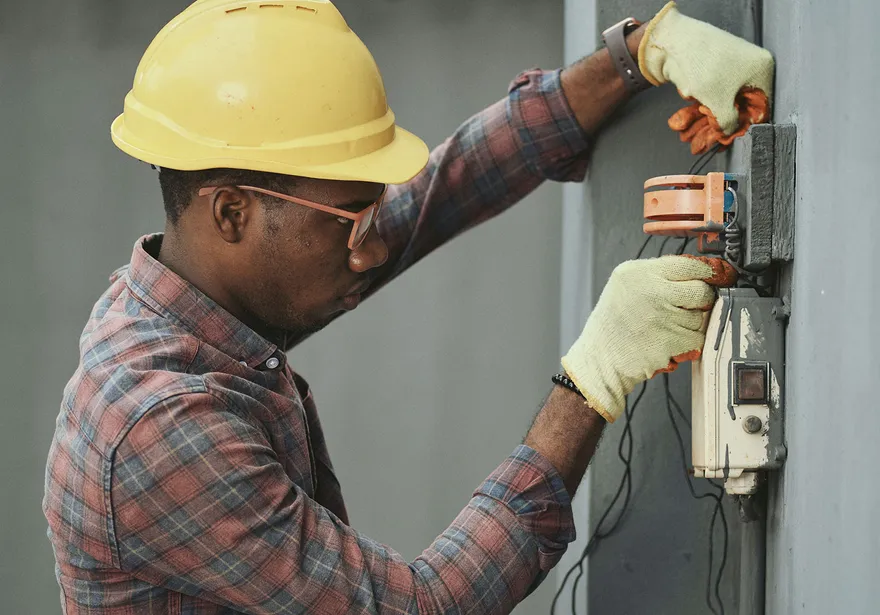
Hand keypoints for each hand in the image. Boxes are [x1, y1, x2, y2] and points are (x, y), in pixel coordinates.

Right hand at [561, 256, 735, 421]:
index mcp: (639, 273)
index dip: (711, 271)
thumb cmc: (613, 323)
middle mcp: (652, 291)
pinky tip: (669, 341)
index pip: (690, 264)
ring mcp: (663, 317)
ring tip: (667, 327)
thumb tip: (703, 272)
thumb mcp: (626, 284)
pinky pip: (698, 338)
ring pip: (702, 317)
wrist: (600, 358)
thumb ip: (659, 274)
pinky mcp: (672, 341)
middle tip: (686, 307)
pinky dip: (689, 342)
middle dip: (701, 301)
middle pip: (702, 291)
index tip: (721, 275)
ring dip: (692, 324)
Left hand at [638, 1, 773, 153]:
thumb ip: (728, 123)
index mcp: (761, 71)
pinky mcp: (709, 72)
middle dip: (715, 127)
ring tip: (687, 138)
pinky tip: (682, 125)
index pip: (759, 107)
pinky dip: (694, 111)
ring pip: (717, 103)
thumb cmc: (702, 66)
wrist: (673, 42)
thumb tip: (729, 133)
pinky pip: (706, 96)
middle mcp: (748, 69)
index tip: (727, 141)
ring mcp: (727, 69)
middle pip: (735, 107)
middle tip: (702, 144)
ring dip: (701, 123)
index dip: (742, 127)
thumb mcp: (719, 102)